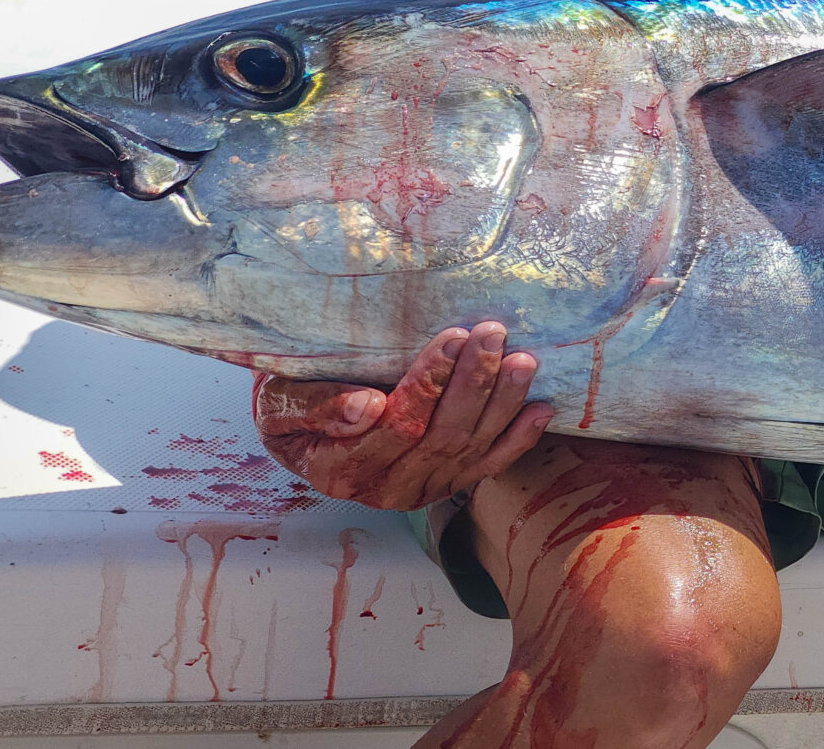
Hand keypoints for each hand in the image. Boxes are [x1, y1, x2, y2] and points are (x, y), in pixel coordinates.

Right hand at [253, 322, 551, 510]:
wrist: (302, 430)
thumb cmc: (292, 404)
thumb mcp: (282, 402)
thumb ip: (316, 407)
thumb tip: (366, 409)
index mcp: (341, 470)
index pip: (398, 426)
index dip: (428, 384)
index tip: (452, 338)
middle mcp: (385, 489)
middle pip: (442, 435)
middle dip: (472, 382)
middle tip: (491, 333)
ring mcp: (422, 489)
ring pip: (470, 447)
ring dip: (502, 403)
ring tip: (522, 359)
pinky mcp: (449, 483)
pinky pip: (489, 466)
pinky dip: (519, 439)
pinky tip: (541, 409)